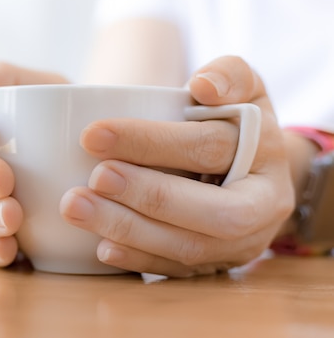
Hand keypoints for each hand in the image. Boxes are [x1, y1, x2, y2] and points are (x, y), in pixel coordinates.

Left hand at [60, 56, 294, 276]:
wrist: (251, 167)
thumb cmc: (234, 119)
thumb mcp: (243, 85)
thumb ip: (228, 73)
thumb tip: (203, 86)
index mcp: (267, 154)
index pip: (209, 147)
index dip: (150, 141)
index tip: (92, 134)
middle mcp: (263, 205)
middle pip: (210, 210)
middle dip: (147, 195)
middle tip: (93, 178)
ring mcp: (244, 242)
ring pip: (191, 247)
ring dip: (131, 230)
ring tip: (77, 208)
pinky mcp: (218, 264)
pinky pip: (180, 271)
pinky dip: (139, 259)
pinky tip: (100, 247)